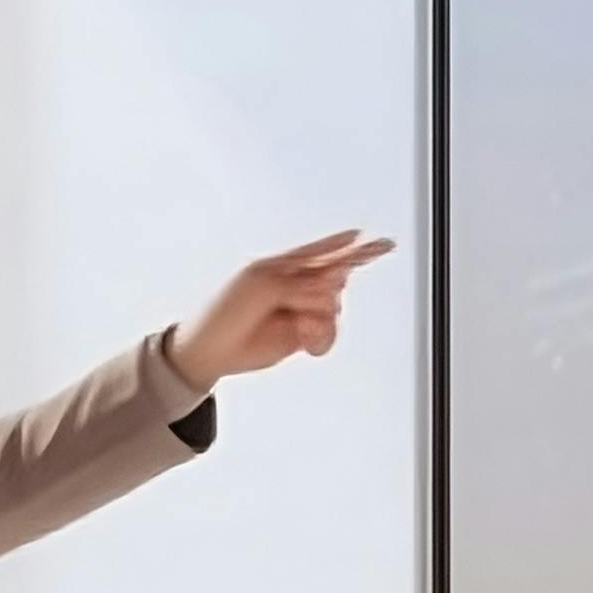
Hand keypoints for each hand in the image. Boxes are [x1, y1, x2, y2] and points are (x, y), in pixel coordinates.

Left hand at [180, 230, 397, 384]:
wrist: (211, 349)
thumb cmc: (226, 310)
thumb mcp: (263, 286)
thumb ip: (301, 284)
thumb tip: (329, 291)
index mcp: (285, 265)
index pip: (325, 252)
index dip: (352, 248)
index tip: (381, 243)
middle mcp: (297, 285)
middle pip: (336, 281)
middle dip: (326, 292)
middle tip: (302, 303)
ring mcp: (301, 310)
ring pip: (334, 309)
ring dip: (320, 319)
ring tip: (297, 326)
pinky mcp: (303, 336)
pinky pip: (329, 332)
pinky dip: (322, 337)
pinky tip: (306, 342)